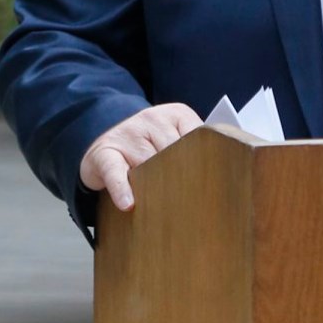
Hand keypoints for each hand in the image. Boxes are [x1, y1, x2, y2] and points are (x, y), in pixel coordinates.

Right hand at [79, 102, 202, 211]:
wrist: (106, 140)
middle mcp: (151, 119)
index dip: (203, 159)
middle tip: (190, 201)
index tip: (212, 181)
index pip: (197, 135)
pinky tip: (128, 203)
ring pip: (147, 165)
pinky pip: (115, 173)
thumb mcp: (174, 137)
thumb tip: (218, 177)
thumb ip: (195, 150)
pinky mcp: (104, 153)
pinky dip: (121, 189)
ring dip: (154, 187)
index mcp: (176, 114)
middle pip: (173, 152)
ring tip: (165, 207)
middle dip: (181, 177)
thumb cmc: (149, 146)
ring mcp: (127, 134)